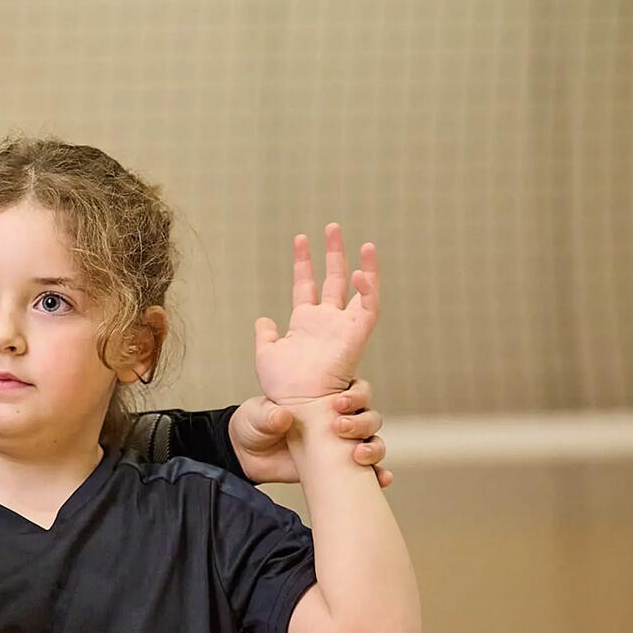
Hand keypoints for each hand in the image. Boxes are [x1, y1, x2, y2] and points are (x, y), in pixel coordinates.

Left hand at [229, 380, 393, 487]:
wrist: (247, 455)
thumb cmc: (255, 423)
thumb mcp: (257, 415)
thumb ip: (269, 414)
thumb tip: (283, 417)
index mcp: (324, 398)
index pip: (355, 390)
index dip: (355, 394)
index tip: (338, 403)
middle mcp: (338, 419)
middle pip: (369, 417)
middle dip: (362, 422)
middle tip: (340, 428)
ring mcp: (341, 445)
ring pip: (373, 442)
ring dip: (373, 447)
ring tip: (358, 455)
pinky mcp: (340, 468)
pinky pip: (367, 472)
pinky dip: (378, 475)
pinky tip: (381, 480)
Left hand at [254, 224, 379, 403]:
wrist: (298, 405)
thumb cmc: (282, 387)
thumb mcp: (267, 356)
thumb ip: (266, 336)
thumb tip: (263, 320)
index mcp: (305, 323)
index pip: (305, 285)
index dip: (304, 262)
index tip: (301, 239)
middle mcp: (326, 322)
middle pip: (333, 279)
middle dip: (333, 253)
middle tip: (333, 227)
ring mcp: (342, 327)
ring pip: (357, 289)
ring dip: (361, 265)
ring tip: (361, 241)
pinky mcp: (356, 337)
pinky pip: (368, 309)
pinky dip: (369, 289)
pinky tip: (362, 270)